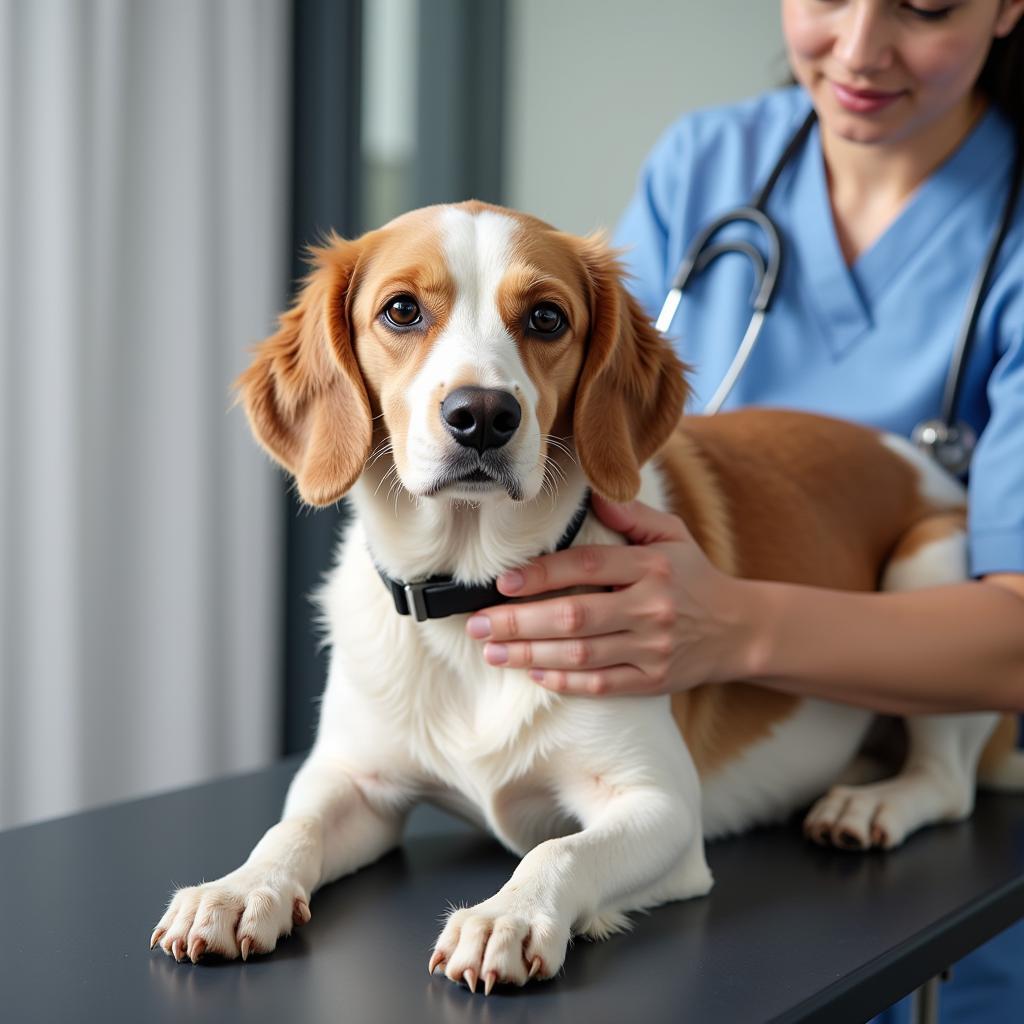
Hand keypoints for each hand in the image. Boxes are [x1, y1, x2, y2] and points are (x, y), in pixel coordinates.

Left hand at [466, 494, 755, 695]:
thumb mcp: (672, 535)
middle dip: (520, 621)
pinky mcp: (653, 682)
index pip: (588, 567)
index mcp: (653, 567)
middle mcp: (651, 608)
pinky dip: (564, 682)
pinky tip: (532, 674)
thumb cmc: (693, 576)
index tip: (502, 582)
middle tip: (477, 624)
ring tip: (491, 651)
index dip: (542, 574)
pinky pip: (601, 685)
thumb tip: (592, 495)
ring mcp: (652, 649)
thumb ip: (632, 515)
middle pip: (575, 616)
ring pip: (581, 654)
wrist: (739, 630)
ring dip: (530, 654)